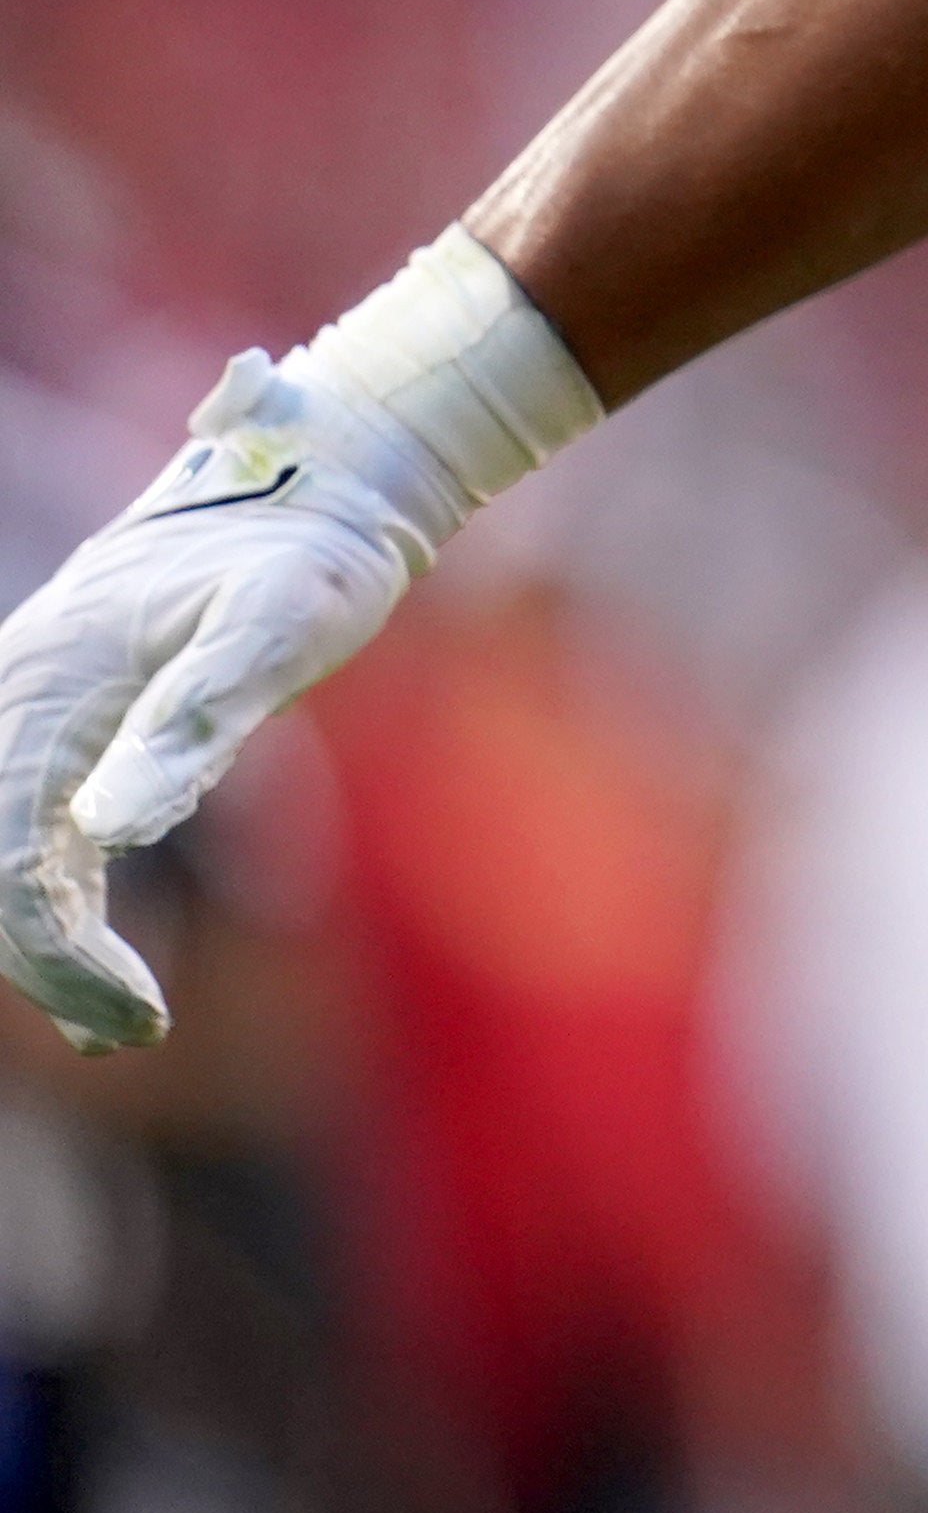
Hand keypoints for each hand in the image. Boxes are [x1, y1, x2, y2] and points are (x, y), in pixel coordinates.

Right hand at [0, 356, 454, 1047]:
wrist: (312, 481)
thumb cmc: (306, 552)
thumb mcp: (275, 626)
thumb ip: (194, 720)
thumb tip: (109, 830)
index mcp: (45, 688)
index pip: (15, 861)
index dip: (60, 955)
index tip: (140, 1015)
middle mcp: (15, 705)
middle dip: (48, 968)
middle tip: (137, 1031)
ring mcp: (30, 719)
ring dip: (44, 952)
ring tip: (126, 1026)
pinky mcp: (64, 731)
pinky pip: (28, 840)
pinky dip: (51, 914)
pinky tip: (107, 979)